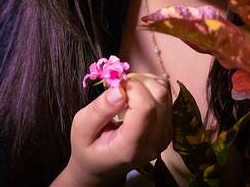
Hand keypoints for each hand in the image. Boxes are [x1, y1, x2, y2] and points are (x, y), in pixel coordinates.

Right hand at [55, 74, 172, 185]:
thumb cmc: (88, 147)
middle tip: (119, 88)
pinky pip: (167, 96)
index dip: (131, 88)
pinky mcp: (169, 127)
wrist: (102, 166)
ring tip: (126, 92)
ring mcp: (164, 136)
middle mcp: (153, 143)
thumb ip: (99, 109)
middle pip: (159, 96)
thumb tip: (119, 89)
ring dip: (145, 83)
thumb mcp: (81, 128)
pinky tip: (135, 96)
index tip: (114, 88)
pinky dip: (151, 88)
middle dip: (138, 82)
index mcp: (130, 147)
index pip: (145, 108)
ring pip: (165, 92)